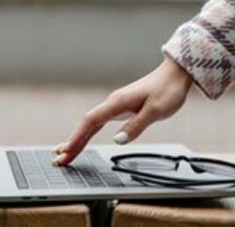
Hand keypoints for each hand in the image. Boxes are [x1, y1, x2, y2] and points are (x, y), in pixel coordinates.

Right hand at [53, 56, 192, 164]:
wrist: (175, 75)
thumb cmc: (167, 90)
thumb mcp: (156, 110)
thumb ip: (136, 125)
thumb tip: (117, 140)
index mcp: (118, 102)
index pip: (91, 122)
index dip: (77, 138)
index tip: (67, 152)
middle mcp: (113, 103)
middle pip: (86, 124)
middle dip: (72, 142)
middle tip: (60, 159)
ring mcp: (116, 105)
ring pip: (91, 123)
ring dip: (78, 138)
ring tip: (66, 153)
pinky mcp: (121, 108)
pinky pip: (99, 122)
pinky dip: (88, 133)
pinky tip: (82, 140)